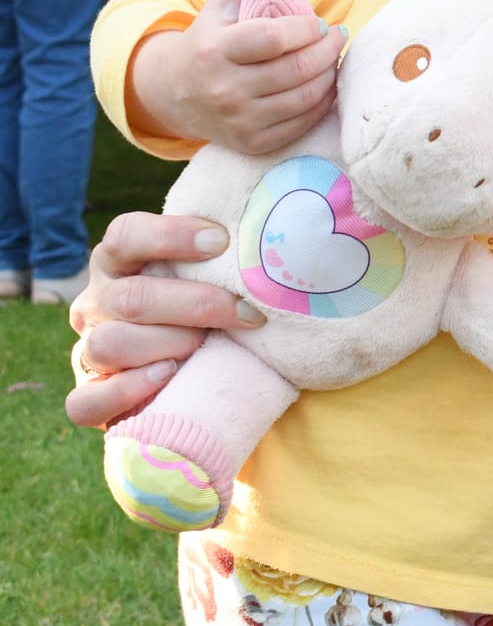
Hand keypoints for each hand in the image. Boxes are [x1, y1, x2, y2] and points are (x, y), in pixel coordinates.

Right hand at [66, 211, 264, 428]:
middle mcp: (98, 302)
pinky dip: (127, 391)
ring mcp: (88, 350)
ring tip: (204, 347)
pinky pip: (86, 401)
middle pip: (131, 297)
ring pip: (109, 344)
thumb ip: (224, 253)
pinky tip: (167, 377)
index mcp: (119, 262)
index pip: (125, 234)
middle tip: (246, 314)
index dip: (171, 235)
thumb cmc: (209, 308)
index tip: (223, 241)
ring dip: (169, 345)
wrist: (198, 370)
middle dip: (197, 305)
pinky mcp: (88, 395)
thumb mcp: (210, 274)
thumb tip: (274, 224)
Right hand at [126, 0, 345, 153]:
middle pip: (297, 68)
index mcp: (214, 50)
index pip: (274, 38)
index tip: (320, 23)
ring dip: (330, 73)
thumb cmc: (211, 37)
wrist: (175, 92)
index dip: (307, 28)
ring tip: (332, 56)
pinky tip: (325, 82)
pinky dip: (324, 100)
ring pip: (306, 96)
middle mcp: (223, 89)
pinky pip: (303, 122)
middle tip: (337, 35)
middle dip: (328, 48)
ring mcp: (238, 120)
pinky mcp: (252, 142)